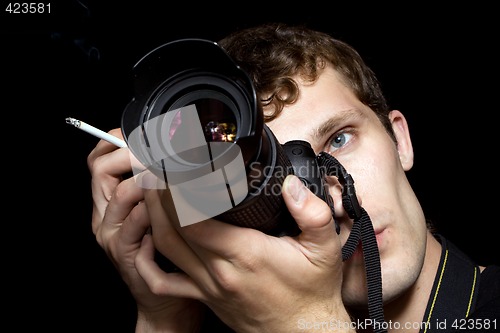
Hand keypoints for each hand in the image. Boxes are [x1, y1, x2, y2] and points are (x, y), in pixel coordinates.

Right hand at [87, 129, 203, 331]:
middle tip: (159, 153)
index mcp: (108, 202)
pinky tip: (175, 207)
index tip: (140, 133)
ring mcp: (111, 234)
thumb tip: (176, 155)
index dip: (115, 142)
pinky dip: (157, 208)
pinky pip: (137, 220)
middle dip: (132, 155)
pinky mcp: (124, 251)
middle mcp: (103, 215)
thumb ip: (157, 187)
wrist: (162, 299)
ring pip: (120, 192)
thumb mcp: (156, 214)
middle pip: (101, 170)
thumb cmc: (164, 253)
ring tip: (171, 178)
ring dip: (149, 179)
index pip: (98, 161)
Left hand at [138, 174, 353, 332]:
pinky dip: (149, 262)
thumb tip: (290, 185)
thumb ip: (312, 213)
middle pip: (172, 229)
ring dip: (151, 219)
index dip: (176, 191)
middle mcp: (219, 271)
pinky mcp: (205, 298)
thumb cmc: (312, 293)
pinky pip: (165, 282)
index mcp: (245, 253)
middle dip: (158, 196)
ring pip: (165, 249)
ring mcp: (208, 287)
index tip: (173, 168)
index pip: (195, 219)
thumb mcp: (324, 250)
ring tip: (150, 192)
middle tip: (154, 169)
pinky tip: (144, 243)